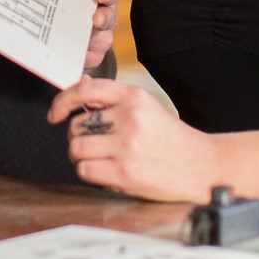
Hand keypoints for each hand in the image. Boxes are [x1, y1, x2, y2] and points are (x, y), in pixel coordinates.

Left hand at [47, 77, 221, 202]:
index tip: (55, 114)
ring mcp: (126, 145)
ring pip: (77, 148)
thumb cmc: (172, 140)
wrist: (202, 166)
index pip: (85, 89)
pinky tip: (106, 172)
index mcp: (134, 97)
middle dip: (81, 138)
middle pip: (76, 125)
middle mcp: (129, 117)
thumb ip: (114, 99)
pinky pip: (85, 170)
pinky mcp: (125, 171)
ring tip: (102, 160)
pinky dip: (90, 173)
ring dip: (82, 157)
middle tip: (98, 146)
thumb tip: (79, 85)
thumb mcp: (147, 108)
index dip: (62, 101)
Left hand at [81, 0, 116, 70]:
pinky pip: (87, 61)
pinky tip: (76, 63)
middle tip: (93, 21)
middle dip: (104, 21)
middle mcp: (101, 15)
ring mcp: (95, 37)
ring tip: (83, 45)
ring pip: (100, 43)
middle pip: (108, 20)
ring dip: (93, 44)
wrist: (54, 15)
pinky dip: (83, 62)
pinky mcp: (84, 55)